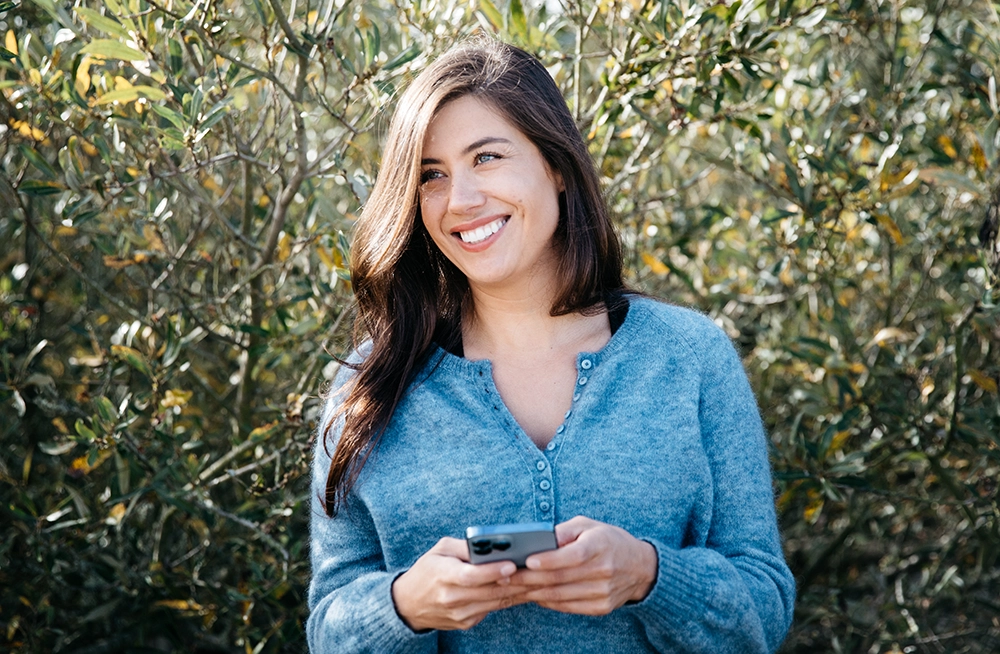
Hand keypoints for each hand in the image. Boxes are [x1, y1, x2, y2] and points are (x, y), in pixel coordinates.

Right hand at [391, 537, 529, 630]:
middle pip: (489, 591)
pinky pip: (493, 609)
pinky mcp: (466, 623)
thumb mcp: (440, 550)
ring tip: (540, 579)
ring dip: (519, 592)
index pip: (470, 576)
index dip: (491, 572)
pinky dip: (510, 599)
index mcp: (442, 575)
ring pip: (496, 602)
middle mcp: (451, 598)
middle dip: (516, 581)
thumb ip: (465, 547)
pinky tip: (525, 589)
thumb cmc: (427, 570)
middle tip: (539, 571)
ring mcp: (459, 614)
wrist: (408, 604)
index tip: (511, 565)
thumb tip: (493, 544)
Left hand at [509, 516, 657, 615]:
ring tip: (512, 586)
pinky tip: (532, 594)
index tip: (527, 560)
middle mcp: (604, 570)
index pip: (573, 555)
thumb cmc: (607, 541)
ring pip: (560, 595)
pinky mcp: (601, 607)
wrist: (639, 567)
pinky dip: (546, 601)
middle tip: (505, 575)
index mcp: (600, 545)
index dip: (549, 559)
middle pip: (560, 578)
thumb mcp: (588, 525)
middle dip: (529, 578)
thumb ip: (563, 531)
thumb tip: (536, 539)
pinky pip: (567, 607)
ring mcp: (603, 592)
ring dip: (532, 592)